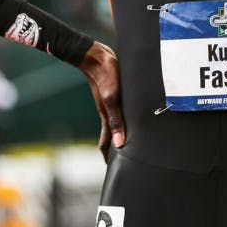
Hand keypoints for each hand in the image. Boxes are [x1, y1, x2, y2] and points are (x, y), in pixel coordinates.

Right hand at [79, 41, 125, 161]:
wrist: (96, 56)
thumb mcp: (112, 98)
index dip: (109, 157)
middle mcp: (108, 112)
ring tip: (130, 143)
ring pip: (116, 124)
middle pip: (112, 136)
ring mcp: (110, 103)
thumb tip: (120, 142)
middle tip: (126, 160)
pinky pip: (119, 112)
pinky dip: (123, 120)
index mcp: (106, 116)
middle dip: (116, 149)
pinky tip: (131, 118)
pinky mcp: (114, 94)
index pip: (107, 144)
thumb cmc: (105, 75)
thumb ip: (116, 119)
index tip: (114, 170)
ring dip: (121, 134)